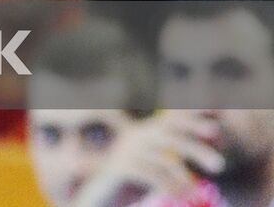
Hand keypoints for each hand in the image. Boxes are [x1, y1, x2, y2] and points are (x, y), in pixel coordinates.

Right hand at [73, 111, 224, 206]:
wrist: (97, 189)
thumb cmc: (130, 177)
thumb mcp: (149, 160)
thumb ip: (170, 154)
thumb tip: (207, 154)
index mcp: (143, 131)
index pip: (170, 122)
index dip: (191, 122)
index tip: (214, 129)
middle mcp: (134, 136)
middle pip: (171, 138)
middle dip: (196, 150)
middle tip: (219, 166)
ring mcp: (126, 150)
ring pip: (164, 160)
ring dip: (185, 179)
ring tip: (196, 193)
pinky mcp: (119, 167)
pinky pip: (152, 175)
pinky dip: (170, 187)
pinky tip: (181, 196)